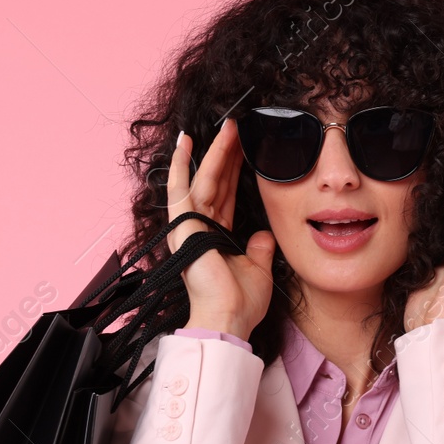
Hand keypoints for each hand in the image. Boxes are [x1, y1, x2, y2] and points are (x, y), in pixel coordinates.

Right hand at [168, 119, 275, 341]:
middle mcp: (201, 228)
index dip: (236, 171)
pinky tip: (184, 141)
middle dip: (228, 154)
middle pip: (217, 182)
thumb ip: (260, 249)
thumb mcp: (259, 269)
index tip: (247, 148)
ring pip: (204, 179)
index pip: (227, 195)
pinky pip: (179, 188)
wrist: (228, 318)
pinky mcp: (183, 225)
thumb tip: (265, 234)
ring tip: (230, 126)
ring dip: (216, 152)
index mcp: (217, 236)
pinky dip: (179, 164)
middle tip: (240, 127)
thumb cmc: (240, 302)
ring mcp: (190, 225)